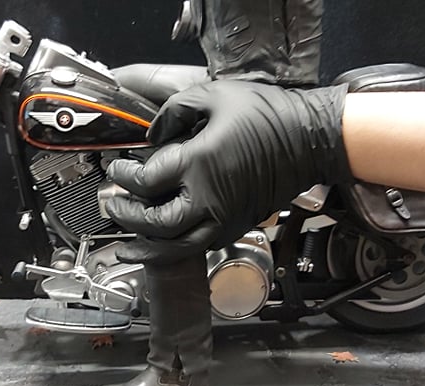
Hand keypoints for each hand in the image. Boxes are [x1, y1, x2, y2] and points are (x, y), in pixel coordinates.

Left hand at [105, 80, 350, 263]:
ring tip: (125, 246)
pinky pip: (198, 247)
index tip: (117, 168)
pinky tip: (160, 247)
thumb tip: (154, 134)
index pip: (146, 181)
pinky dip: (173, 252)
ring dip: (146, 248)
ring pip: (176, 248)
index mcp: (198, 163)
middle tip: (112, 205)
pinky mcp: (237, 226)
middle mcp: (209, 198)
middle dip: (128, 216)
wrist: (312, 139)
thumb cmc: (269, 115)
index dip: (124, 176)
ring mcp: (225, 217)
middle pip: (155, 223)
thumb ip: (174, 110)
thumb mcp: (214, 95)